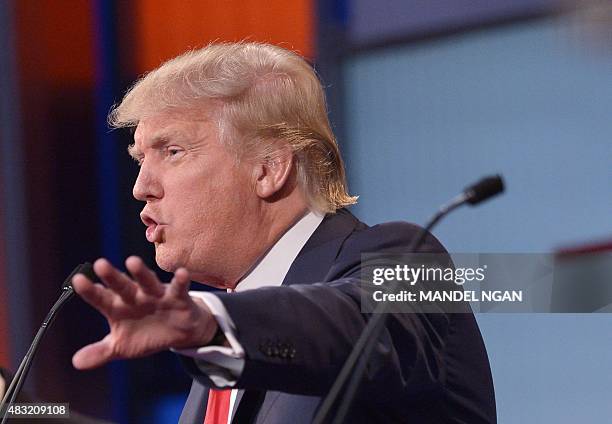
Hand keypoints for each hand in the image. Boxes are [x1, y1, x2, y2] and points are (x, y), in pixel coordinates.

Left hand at [71, 256, 216, 369]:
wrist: (178, 332)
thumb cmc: (146, 334)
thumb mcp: (122, 346)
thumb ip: (100, 352)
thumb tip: (76, 362)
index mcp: (118, 307)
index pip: (101, 298)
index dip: (90, 291)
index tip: (77, 281)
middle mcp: (135, 297)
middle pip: (122, 286)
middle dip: (112, 277)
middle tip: (99, 264)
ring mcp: (156, 295)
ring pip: (148, 282)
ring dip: (141, 273)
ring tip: (132, 262)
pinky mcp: (178, 297)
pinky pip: (179, 288)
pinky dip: (181, 281)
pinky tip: (181, 273)